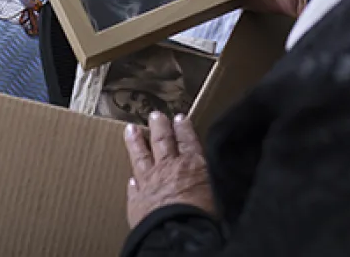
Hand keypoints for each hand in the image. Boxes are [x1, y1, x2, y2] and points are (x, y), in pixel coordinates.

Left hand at [124, 112, 214, 227]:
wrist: (179, 234)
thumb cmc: (204, 216)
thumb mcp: (219, 191)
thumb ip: (213, 178)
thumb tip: (219, 172)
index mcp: (193, 165)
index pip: (188, 140)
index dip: (183, 128)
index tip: (179, 117)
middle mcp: (170, 168)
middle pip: (162, 141)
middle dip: (159, 126)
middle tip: (154, 115)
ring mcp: (150, 182)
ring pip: (140, 156)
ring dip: (136, 142)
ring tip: (130, 129)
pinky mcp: (137, 200)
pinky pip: (134, 187)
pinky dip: (133, 182)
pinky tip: (130, 178)